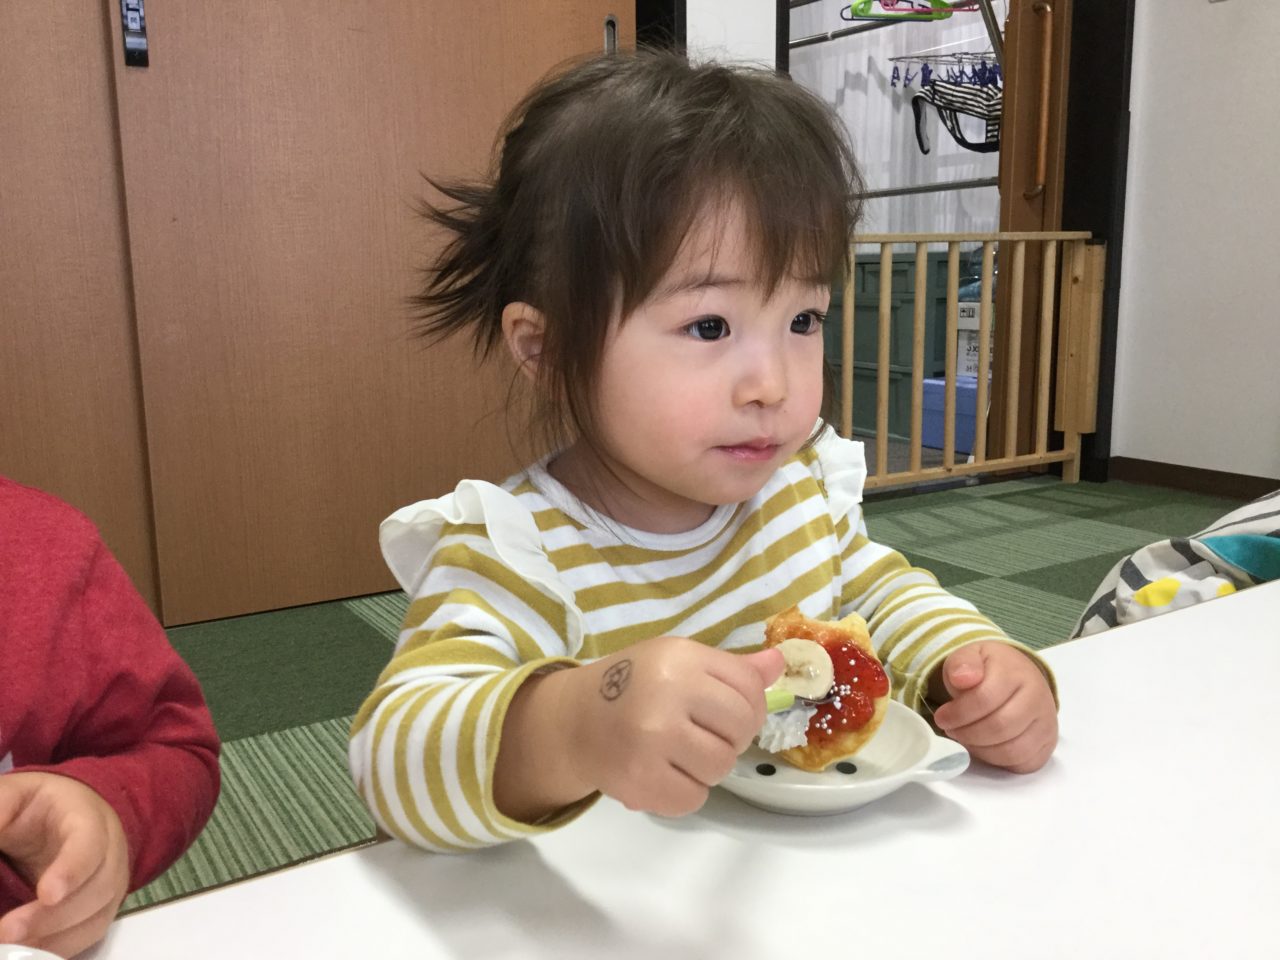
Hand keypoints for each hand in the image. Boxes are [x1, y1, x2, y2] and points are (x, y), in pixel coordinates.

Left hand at [0, 771, 130, 957]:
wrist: (71, 813)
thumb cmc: (40, 805)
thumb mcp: (16, 795)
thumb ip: (0, 810)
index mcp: (90, 819)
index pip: (91, 845)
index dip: (72, 871)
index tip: (46, 895)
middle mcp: (111, 853)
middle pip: (98, 889)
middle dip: (53, 917)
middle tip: (7, 932)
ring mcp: (111, 883)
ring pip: (97, 918)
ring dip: (54, 939)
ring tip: (11, 948)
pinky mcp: (101, 909)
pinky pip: (89, 935)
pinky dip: (60, 948)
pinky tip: (28, 952)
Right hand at [563, 637, 783, 816]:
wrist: (573, 720)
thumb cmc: (633, 686)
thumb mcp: (677, 662)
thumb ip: (731, 669)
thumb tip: (779, 664)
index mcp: (680, 658)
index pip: (749, 686)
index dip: (748, 704)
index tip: (725, 711)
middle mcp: (668, 693)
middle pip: (741, 727)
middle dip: (730, 736)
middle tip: (701, 734)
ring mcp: (653, 738)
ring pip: (721, 766)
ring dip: (707, 766)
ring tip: (679, 753)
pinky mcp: (640, 779)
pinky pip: (694, 797)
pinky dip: (685, 791)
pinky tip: (664, 773)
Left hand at [929, 642, 1057, 772]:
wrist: (1018, 676)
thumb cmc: (989, 669)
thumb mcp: (970, 655)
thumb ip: (962, 663)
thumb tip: (962, 678)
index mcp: (1017, 673)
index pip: (985, 699)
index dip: (958, 713)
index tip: (942, 716)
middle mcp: (1038, 699)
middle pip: (999, 727)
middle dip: (967, 733)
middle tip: (951, 730)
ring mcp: (1046, 723)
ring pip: (1011, 750)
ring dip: (979, 749)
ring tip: (965, 737)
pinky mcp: (1047, 745)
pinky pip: (1022, 763)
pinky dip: (997, 760)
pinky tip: (983, 746)